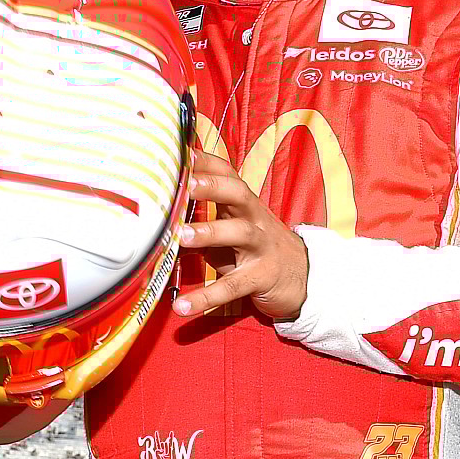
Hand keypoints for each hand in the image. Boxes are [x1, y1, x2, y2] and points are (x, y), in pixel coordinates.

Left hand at [173, 151, 309, 322]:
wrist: (303, 277)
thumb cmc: (255, 249)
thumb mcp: (230, 229)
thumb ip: (199, 220)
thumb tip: (156, 217)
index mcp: (243, 204)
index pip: (226, 174)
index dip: (205, 161)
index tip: (180, 152)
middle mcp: (254, 219)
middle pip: (237, 193)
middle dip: (212, 186)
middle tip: (185, 184)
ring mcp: (261, 247)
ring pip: (238, 233)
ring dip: (210, 232)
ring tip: (181, 237)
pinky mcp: (261, 277)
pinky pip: (233, 286)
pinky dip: (207, 297)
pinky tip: (183, 306)